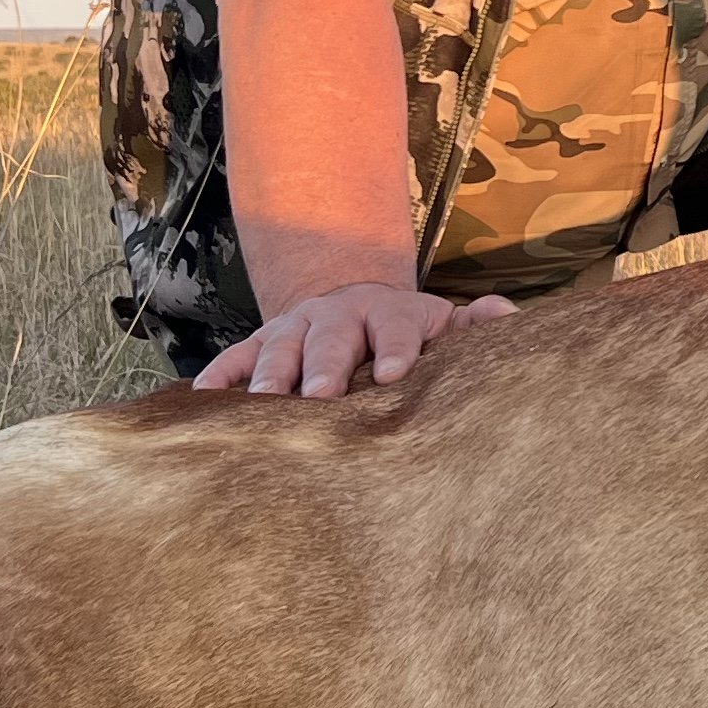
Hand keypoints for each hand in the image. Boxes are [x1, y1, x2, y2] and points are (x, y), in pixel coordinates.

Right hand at [194, 275, 516, 396]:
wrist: (354, 303)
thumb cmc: (407, 332)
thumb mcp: (441, 324)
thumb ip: (472, 325)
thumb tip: (508, 317)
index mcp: (389, 313)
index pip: (396, 329)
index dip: (396, 349)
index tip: (394, 375)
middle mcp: (338, 317)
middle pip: (331, 341)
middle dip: (324, 368)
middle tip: (319, 398)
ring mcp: (295, 329)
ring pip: (278, 349)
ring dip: (268, 375)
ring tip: (261, 404)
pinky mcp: (259, 345)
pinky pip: (233, 359)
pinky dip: (217, 378)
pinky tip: (199, 400)